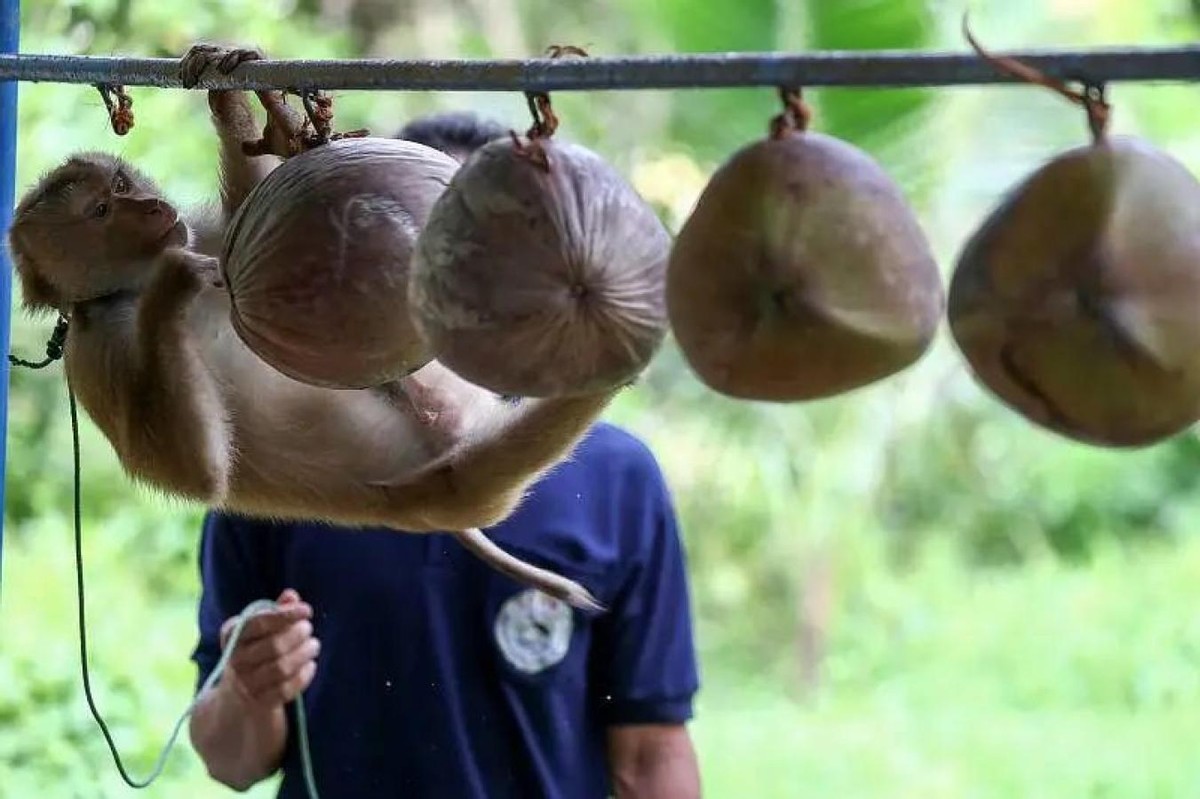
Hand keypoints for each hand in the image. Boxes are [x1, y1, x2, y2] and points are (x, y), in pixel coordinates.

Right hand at [219, 589, 320, 708]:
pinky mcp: (259, 702)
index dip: (286, 615)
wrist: (237, 695)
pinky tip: (310, 665)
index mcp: (232, 635)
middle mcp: (235, 659)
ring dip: (304, 654)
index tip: (307, 610)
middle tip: (308, 629)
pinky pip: (286, 688)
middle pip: (274, 645)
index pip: (259, 622)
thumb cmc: (254, 650)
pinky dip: (304, 675)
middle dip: (298, 634)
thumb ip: (275, 611)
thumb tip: (291, 596)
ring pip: (282, 668)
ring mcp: (246, 683)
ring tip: (313, 645)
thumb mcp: (258, 629)